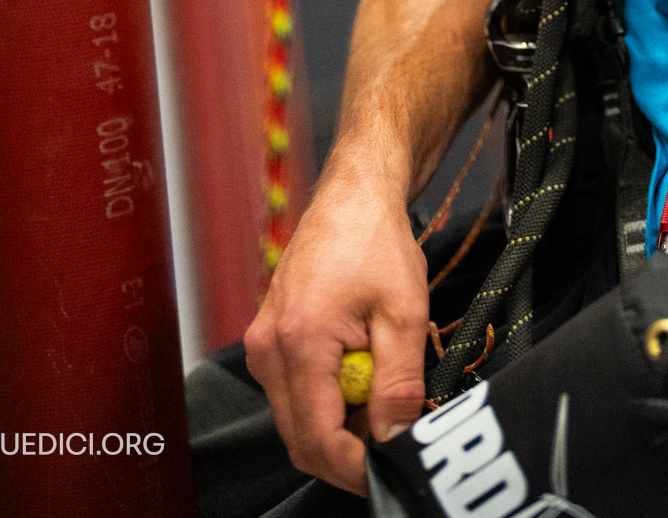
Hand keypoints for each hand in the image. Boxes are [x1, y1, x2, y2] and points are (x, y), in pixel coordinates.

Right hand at [244, 154, 430, 494]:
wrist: (354, 195)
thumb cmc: (376, 241)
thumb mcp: (404, 313)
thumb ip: (397, 383)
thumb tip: (393, 440)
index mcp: (296, 342)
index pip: (317, 440)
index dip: (355, 468)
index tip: (393, 471)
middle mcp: (267, 349)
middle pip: (301, 438)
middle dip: (348, 452)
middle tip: (395, 442)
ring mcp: (263, 345)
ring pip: (297, 419)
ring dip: (340, 427)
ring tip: (384, 401)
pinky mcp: (271, 340)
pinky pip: (295, 394)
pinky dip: (328, 402)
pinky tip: (362, 380)